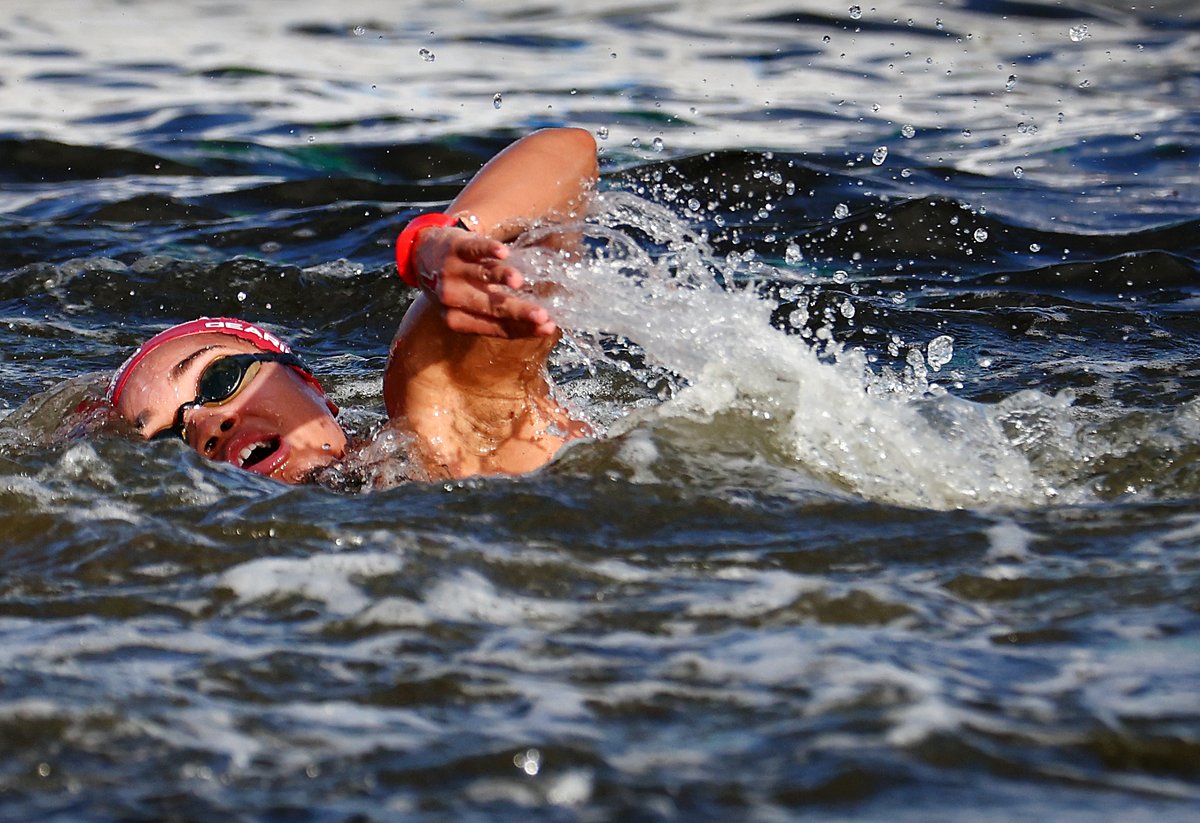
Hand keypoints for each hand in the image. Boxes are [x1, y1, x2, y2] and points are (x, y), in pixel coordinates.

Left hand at [413, 227, 556, 338]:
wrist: (422, 254)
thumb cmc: (456, 286)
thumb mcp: (467, 307)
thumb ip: (498, 315)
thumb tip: (544, 325)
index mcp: (457, 320)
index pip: (496, 327)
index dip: (523, 328)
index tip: (548, 327)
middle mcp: (452, 298)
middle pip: (492, 307)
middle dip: (519, 312)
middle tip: (543, 316)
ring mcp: (451, 272)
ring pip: (482, 276)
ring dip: (501, 277)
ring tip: (519, 281)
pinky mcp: (455, 247)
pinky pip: (473, 249)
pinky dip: (487, 250)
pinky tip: (503, 252)